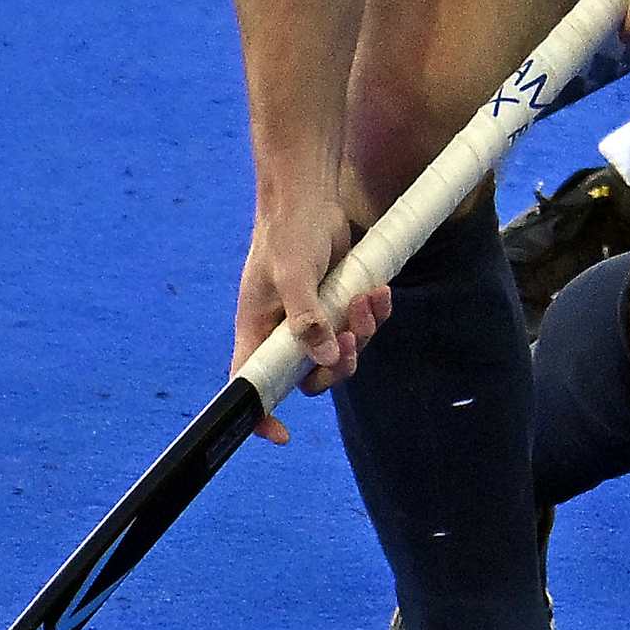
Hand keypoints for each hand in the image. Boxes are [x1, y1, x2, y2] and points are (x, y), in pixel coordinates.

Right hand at [235, 192, 390, 443]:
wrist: (309, 195)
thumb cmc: (288, 230)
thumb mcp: (294, 272)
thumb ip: (306, 317)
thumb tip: (325, 358)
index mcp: (257, 329)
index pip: (249, 383)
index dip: (260, 413)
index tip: (281, 434)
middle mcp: (282, 331)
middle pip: (310, 377)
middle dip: (338, 365)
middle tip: (352, 339)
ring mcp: (311, 319)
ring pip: (341, 354)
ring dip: (362, 333)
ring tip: (370, 297)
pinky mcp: (335, 304)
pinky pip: (358, 328)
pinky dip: (373, 315)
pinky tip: (380, 291)